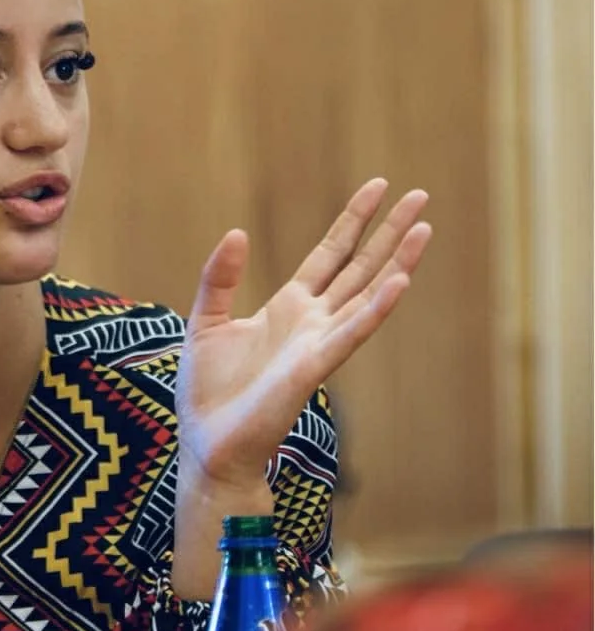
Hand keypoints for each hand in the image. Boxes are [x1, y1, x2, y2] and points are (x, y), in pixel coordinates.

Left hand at [176, 179, 430, 502]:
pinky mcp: (313, 369)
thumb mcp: (206, 321)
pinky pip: (350, 334)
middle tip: (421, 196)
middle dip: (390, 232)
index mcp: (289, 307)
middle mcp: (313, 322)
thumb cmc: (208, 392)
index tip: (378, 186)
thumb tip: (237, 232)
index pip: (330, 254)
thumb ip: (221, 278)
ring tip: (424, 230)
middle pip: (360, 267)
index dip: (353, 220)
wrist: (208, 445)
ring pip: (367, 295)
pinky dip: (376, 309)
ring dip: (398, 263)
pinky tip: (399, 283)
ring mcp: (318, 344)